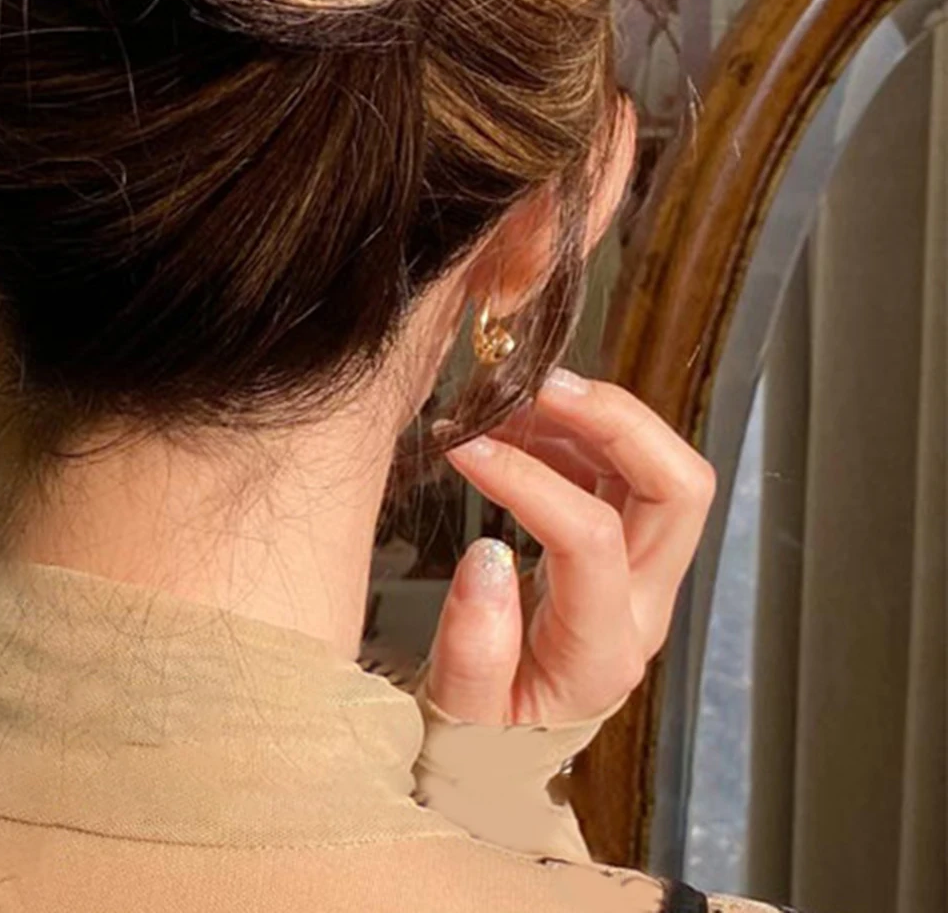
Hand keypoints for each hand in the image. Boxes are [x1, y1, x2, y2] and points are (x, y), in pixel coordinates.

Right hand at [426, 369, 715, 728]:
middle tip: (541, 383)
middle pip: (680, 490)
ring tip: (514, 400)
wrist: (506, 757)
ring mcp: (643, 577)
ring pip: (663, 469)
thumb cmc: (483, 738)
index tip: (465, 446)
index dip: (527, 478)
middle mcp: (643, 610)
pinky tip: (520, 427)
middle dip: (619, 420)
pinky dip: (578, 431)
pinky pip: (625, 471)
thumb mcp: (461, 719)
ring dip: (598, 416)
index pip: (591, 539)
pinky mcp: (624, 551)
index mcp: (602, 654)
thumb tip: (486, 556)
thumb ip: (473, 649)